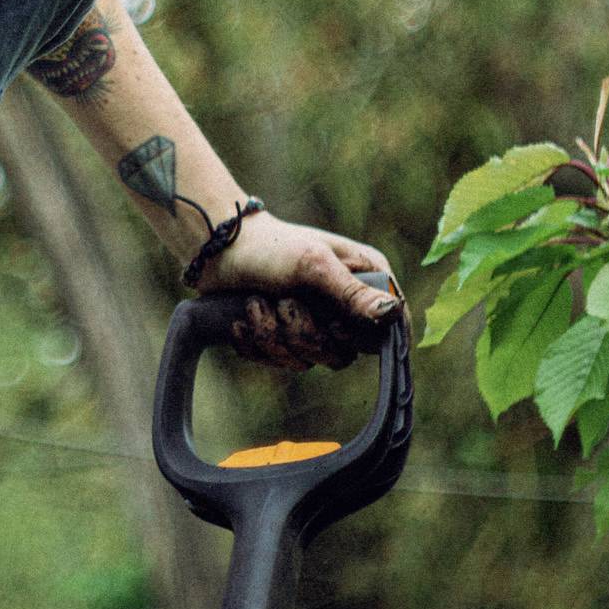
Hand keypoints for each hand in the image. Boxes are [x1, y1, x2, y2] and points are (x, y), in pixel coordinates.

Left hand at [191, 211, 405, 370]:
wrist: (216, 251)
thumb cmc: (270, 247)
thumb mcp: (313, 265)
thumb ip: (351, 292)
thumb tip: (392, 313)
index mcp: (366, 279)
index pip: (391, 326)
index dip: (367, 338)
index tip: (335, 326)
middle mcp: (345, 305)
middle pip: (343, 353)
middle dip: (305, 334)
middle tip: (283, 302)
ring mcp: (314, 323)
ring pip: (307, 360)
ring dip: (273, 334)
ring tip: (256, 302)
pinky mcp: (283, 338)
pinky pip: (277, 361)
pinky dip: (254, 342)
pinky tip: (242, 319)